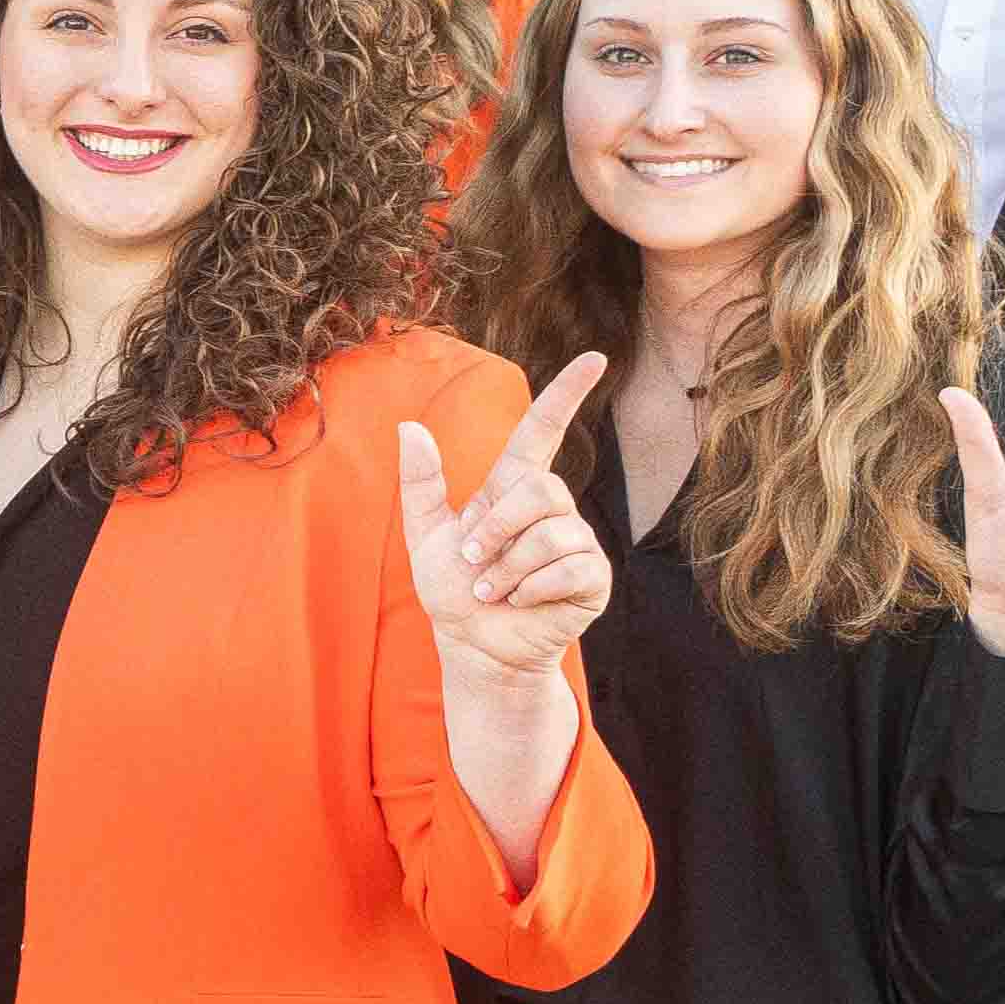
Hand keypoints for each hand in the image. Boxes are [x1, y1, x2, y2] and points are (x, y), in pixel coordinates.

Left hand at [396, 351, 616, 678]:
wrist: (472, 646)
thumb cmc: (453, 592)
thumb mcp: (425, 536)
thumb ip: (420, 484)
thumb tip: (409, 426)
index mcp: (513, 491)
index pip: (543, 432)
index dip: (566, 394)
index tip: (596, 357)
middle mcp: (552, 510)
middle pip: (538, 489)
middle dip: (495, 528)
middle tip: (472, 562)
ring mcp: (577, 543)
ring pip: (549, 533)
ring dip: (505, 569)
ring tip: (492, 589)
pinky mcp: (592, 578)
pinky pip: (567, 568)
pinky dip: (529, 589)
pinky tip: (519, 603)